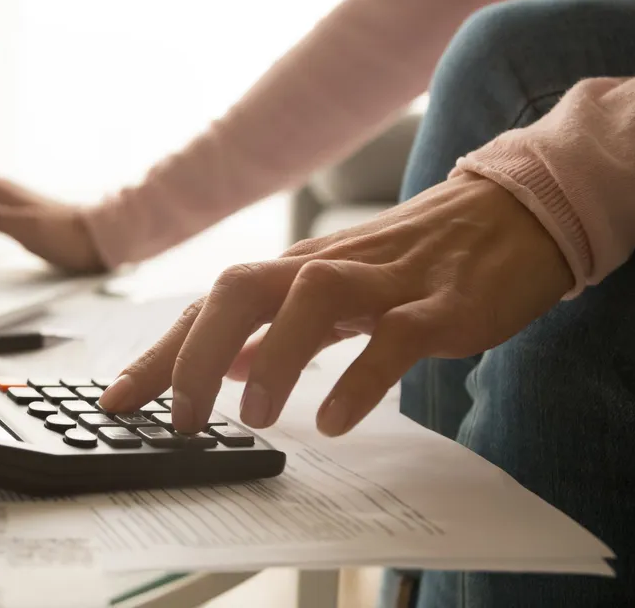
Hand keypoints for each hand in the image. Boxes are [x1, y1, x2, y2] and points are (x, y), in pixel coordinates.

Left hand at [97, 173, 573, 435]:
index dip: (161, 351)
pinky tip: (334, 420)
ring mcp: (387, 281)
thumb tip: (226, 365)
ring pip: (312, 299)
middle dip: (196, 350)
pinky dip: (360, 379)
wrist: (517, 214)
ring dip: (274, 358)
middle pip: (242, 287)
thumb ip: (281, 328)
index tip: (117, 400)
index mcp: (299, 271)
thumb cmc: (420, 259)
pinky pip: (395, 336)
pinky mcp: (442, 303)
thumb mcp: (339, 293)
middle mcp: (331, 268)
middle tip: (178, 418)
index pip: (212, 305)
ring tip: (253, 417)